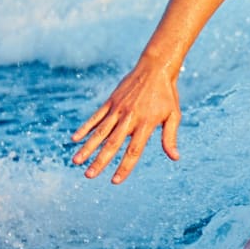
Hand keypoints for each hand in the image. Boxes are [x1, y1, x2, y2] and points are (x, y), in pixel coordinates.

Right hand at [71, 61, 181, 182]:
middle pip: (112, 144)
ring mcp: (118, 109)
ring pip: (99, 132)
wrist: (155, 67)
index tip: (115, 181)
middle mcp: (129, 118)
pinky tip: (75, 139)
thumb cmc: (167, 94)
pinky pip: (95, 117)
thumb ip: (170, 137)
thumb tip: (175, 158)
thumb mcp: (173, 115)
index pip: (133, 150)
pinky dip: (85, 127)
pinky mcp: (111, 101)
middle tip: (89, 176)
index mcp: (145, 124)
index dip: (124, 167)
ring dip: (87, 147)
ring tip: (76, 162)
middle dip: (100, 161)